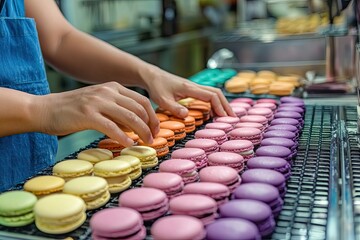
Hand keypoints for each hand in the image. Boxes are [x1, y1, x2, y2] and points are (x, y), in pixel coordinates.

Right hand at [34, 82, 158, 145]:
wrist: (43, 109)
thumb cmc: (72, 110)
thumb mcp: (98, 104)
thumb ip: (116, 111)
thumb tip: (135, 127)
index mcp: (112, 87)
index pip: (142, 100)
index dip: (152, 116)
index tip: (155, 129)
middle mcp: (107, 91)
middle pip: (139, 108)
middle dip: (150, 125)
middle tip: (153, 138)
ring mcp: (97, 102)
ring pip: (129, 117)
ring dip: (141, 132)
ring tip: (146, 143)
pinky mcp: (87, 115)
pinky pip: (111, 127)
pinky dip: (123, 137)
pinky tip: (128, 144)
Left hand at [144, 68, 234, 117]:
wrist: (152, 76)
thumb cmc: (156, 87)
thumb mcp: (162, 100)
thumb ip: (174, 108)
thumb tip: (187, 116)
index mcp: (190, 88)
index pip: (211, 96)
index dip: (219, 107)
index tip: (223, 117)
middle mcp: (194, 86)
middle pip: (217, 93)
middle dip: (226, 105)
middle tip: (232, 118)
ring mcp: (194, 88)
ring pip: (213, 94)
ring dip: (221, 104)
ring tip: (226, 117)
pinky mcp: (191, 90)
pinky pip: (207, 96)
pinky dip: (214, 103)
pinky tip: (213, 113)